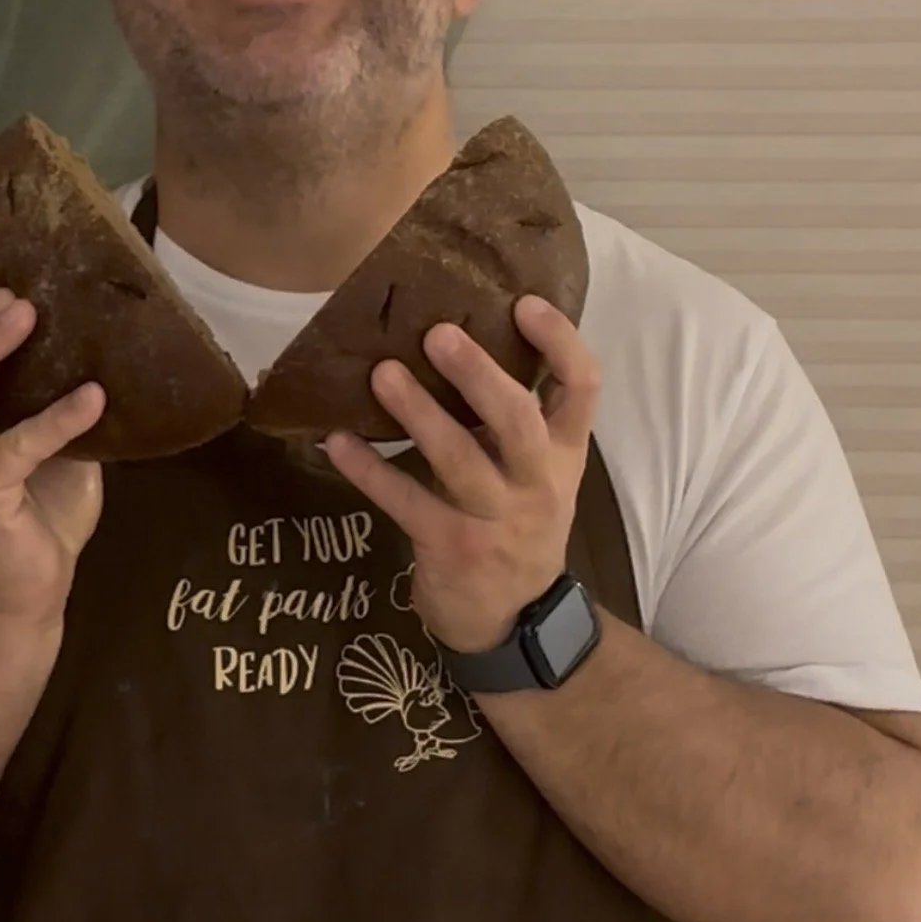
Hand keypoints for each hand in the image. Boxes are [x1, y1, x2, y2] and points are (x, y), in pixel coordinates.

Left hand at [322, 297, 598, 654]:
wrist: (511, 619)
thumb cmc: (517, 527)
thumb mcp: (537, 475)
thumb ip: (514, 422)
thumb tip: (459, 340)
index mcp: (563, 455)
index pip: (582, 389)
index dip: (560, 342)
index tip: (524, 302)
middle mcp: (537, 483)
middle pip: (518, 421)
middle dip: (479, 375)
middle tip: (437, 334)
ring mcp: (495, 518)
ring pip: (459, 460)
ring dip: (418, 415)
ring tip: (382, 374)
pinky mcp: (451, 546)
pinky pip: (405, 502)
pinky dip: (369, 470)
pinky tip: (338, 442)